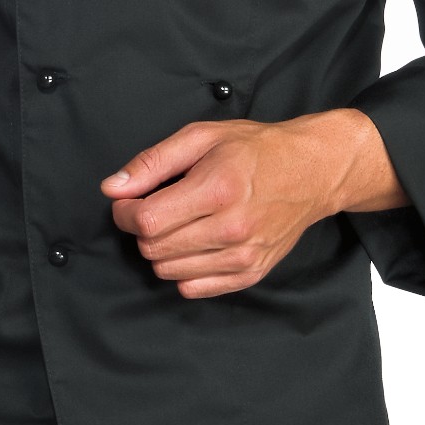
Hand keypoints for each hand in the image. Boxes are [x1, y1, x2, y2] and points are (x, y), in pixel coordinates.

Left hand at [100, 109, 407, 298]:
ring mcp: (243, 256)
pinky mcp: (250, 274)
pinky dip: (183, 268)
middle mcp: (232, 228)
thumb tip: (113, 187)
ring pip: (168, 271)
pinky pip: (193, 288)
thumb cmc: (256, 149)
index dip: (125, 212)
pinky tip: (195, 241)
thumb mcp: (202, 137)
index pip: (147, 221)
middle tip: (155, 206)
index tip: (129, 200)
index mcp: (217, 189)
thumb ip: (153, 162)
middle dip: (142, 228)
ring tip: (180, 221)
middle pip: (154, 249)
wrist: (311, 171)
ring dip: (162, 248)